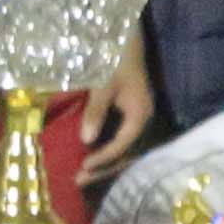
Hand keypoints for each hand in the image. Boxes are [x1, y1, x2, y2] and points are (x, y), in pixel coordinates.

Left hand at [80, 42, 155, 175]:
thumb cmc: (114, 61)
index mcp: (140, 115)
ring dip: (105, 162)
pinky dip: (108, 151)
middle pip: (126, 153)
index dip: (103, 157)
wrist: (126, 42)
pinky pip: (122, 141)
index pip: (122, 144)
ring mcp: (139, 120)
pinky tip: (93, 157)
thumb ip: (96, 112)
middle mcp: (144, 121)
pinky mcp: (133, 117)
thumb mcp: (102, 86)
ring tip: (84, 175)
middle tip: (80, 181)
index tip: (84, 167)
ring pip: (125, 149)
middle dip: (103, 168)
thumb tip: (86, 141)